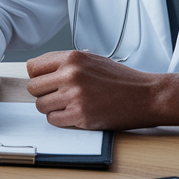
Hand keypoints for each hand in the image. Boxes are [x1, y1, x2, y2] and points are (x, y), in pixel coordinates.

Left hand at [26, 50, 178, 129]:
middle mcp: (71, 75)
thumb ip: (68, 63)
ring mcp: (75, 96)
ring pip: (41, 106)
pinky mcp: (81, 116)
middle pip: (33, 88)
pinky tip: (75, 114)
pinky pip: (54, 120)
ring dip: (51, 108)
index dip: (38, 76)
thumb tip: (43, 70)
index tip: (45, 82)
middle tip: (57, 95)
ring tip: (69, 105)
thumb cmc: (121, 79)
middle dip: (43, 93)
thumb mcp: (93, 59)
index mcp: (72, 58)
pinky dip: (61, 119)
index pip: (33, 67)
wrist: (146, 96)